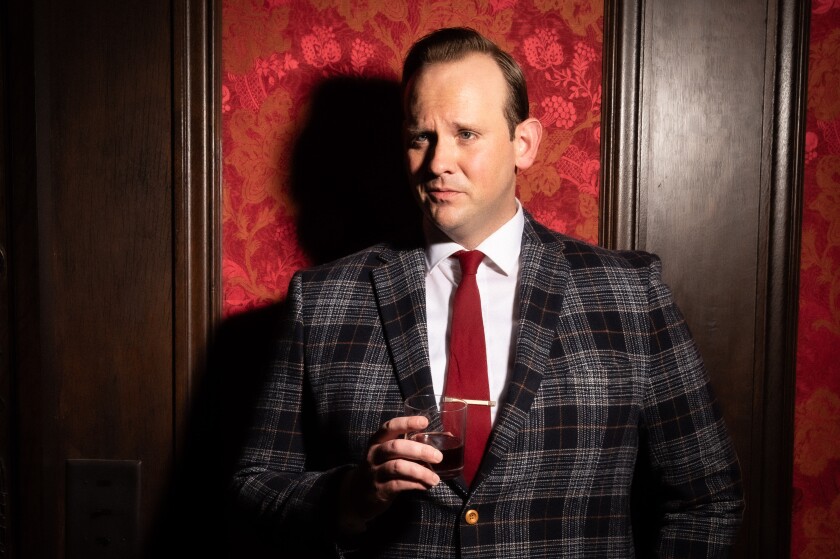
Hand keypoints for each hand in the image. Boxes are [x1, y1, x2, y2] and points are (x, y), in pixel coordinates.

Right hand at [338, 415, 441, 533]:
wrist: (357, 494)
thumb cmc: (380, 467)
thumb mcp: (389, 453)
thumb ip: (410, 445)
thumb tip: (443, 438)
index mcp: (378, 441)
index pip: (390, 427)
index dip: (407, 423)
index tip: (425, 422)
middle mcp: (375, 454)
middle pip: (395, 447)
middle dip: (419, 450)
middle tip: (438, 457)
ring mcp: (375, 472)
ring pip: (398, 467)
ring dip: (420, 471)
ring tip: (435, 478)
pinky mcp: (379, 490)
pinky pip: (398, 485)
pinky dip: (415, 484)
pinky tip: (425, 485)